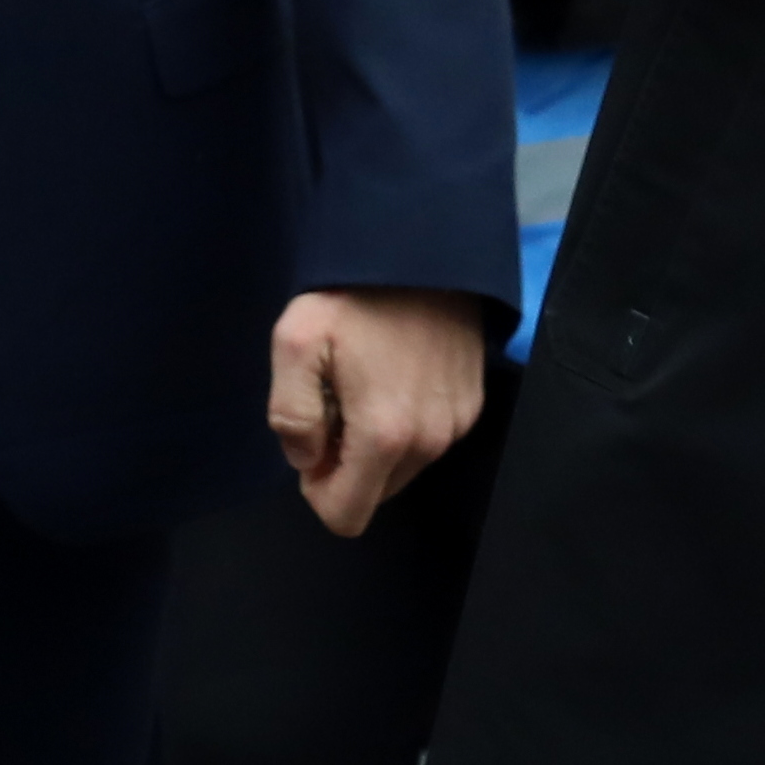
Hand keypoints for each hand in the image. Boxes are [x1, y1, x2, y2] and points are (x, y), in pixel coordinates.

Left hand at [269, 287, 489, 536]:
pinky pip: (429, 441)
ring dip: (377, 445)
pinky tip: (397, 375)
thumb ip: (290, 417)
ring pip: (403, 469)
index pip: (346, 516)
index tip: (314, 442)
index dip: (317, 491)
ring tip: (367, 385)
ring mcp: (459, 422)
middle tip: (337, 406)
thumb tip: (308, 459)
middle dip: (348, 466)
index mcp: (385, 435)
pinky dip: (407, 425)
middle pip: (375, 494)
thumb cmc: (354, 295)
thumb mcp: (295, 343)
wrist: (425, 249)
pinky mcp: (475, 403)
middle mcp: (431, 440)